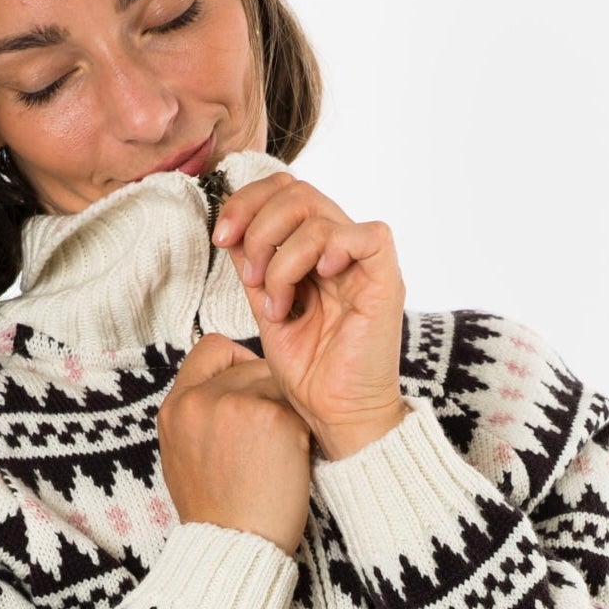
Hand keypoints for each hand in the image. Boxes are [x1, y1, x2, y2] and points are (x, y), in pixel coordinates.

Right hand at [157, 333, 312, 555]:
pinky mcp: (273, 418)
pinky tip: (290, 463)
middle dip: (267, 392)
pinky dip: (301, 433)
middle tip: (270, 435)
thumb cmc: (217, 513)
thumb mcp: (184, 457)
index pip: (211, 349)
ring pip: (278, 385)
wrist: (234, 549)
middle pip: (251, 365)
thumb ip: (200, 417)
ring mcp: (236, 405)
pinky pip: (298, 409)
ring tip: (277, 453)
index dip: (236, 361)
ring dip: (285, 412)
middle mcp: (200, 400)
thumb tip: (228, 389)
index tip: (249, 385)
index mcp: (175, 408)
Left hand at [211, 172, 409, 460]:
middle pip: (297, 191)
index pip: (284, 192)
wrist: (336, 417)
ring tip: (278, 304)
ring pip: (318, 214)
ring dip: (281, 259)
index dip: (247, 202)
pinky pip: (367, 235)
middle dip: (256, 223)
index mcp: (315, 254)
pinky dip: (331, 249)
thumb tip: (231, 229)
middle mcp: (341, 251)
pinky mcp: (387, 280)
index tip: (221, 237)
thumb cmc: (310, 375)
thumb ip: (255, 269)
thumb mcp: (268, 311)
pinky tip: (318, 280)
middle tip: (246, 272)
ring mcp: (364, 264)